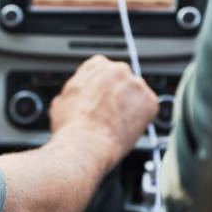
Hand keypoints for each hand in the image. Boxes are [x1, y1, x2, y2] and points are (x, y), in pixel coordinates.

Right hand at [49, 55, 157, 169]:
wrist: (85, 146)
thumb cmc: (71, 127)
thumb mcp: (60, 102)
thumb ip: (73, 93)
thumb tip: (72, 98)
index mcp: (96, 65)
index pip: (103, 70)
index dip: (101, 88)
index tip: (100, 99)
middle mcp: (118, 70)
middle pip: (122, 80)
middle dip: (117, 95)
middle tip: (108, 113)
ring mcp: (136, 85)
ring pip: (136, 95)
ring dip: (130, 106)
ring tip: (116, 124)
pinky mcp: (150, 102)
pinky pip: (149, 109)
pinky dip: (142, 119)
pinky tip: (127, 129)